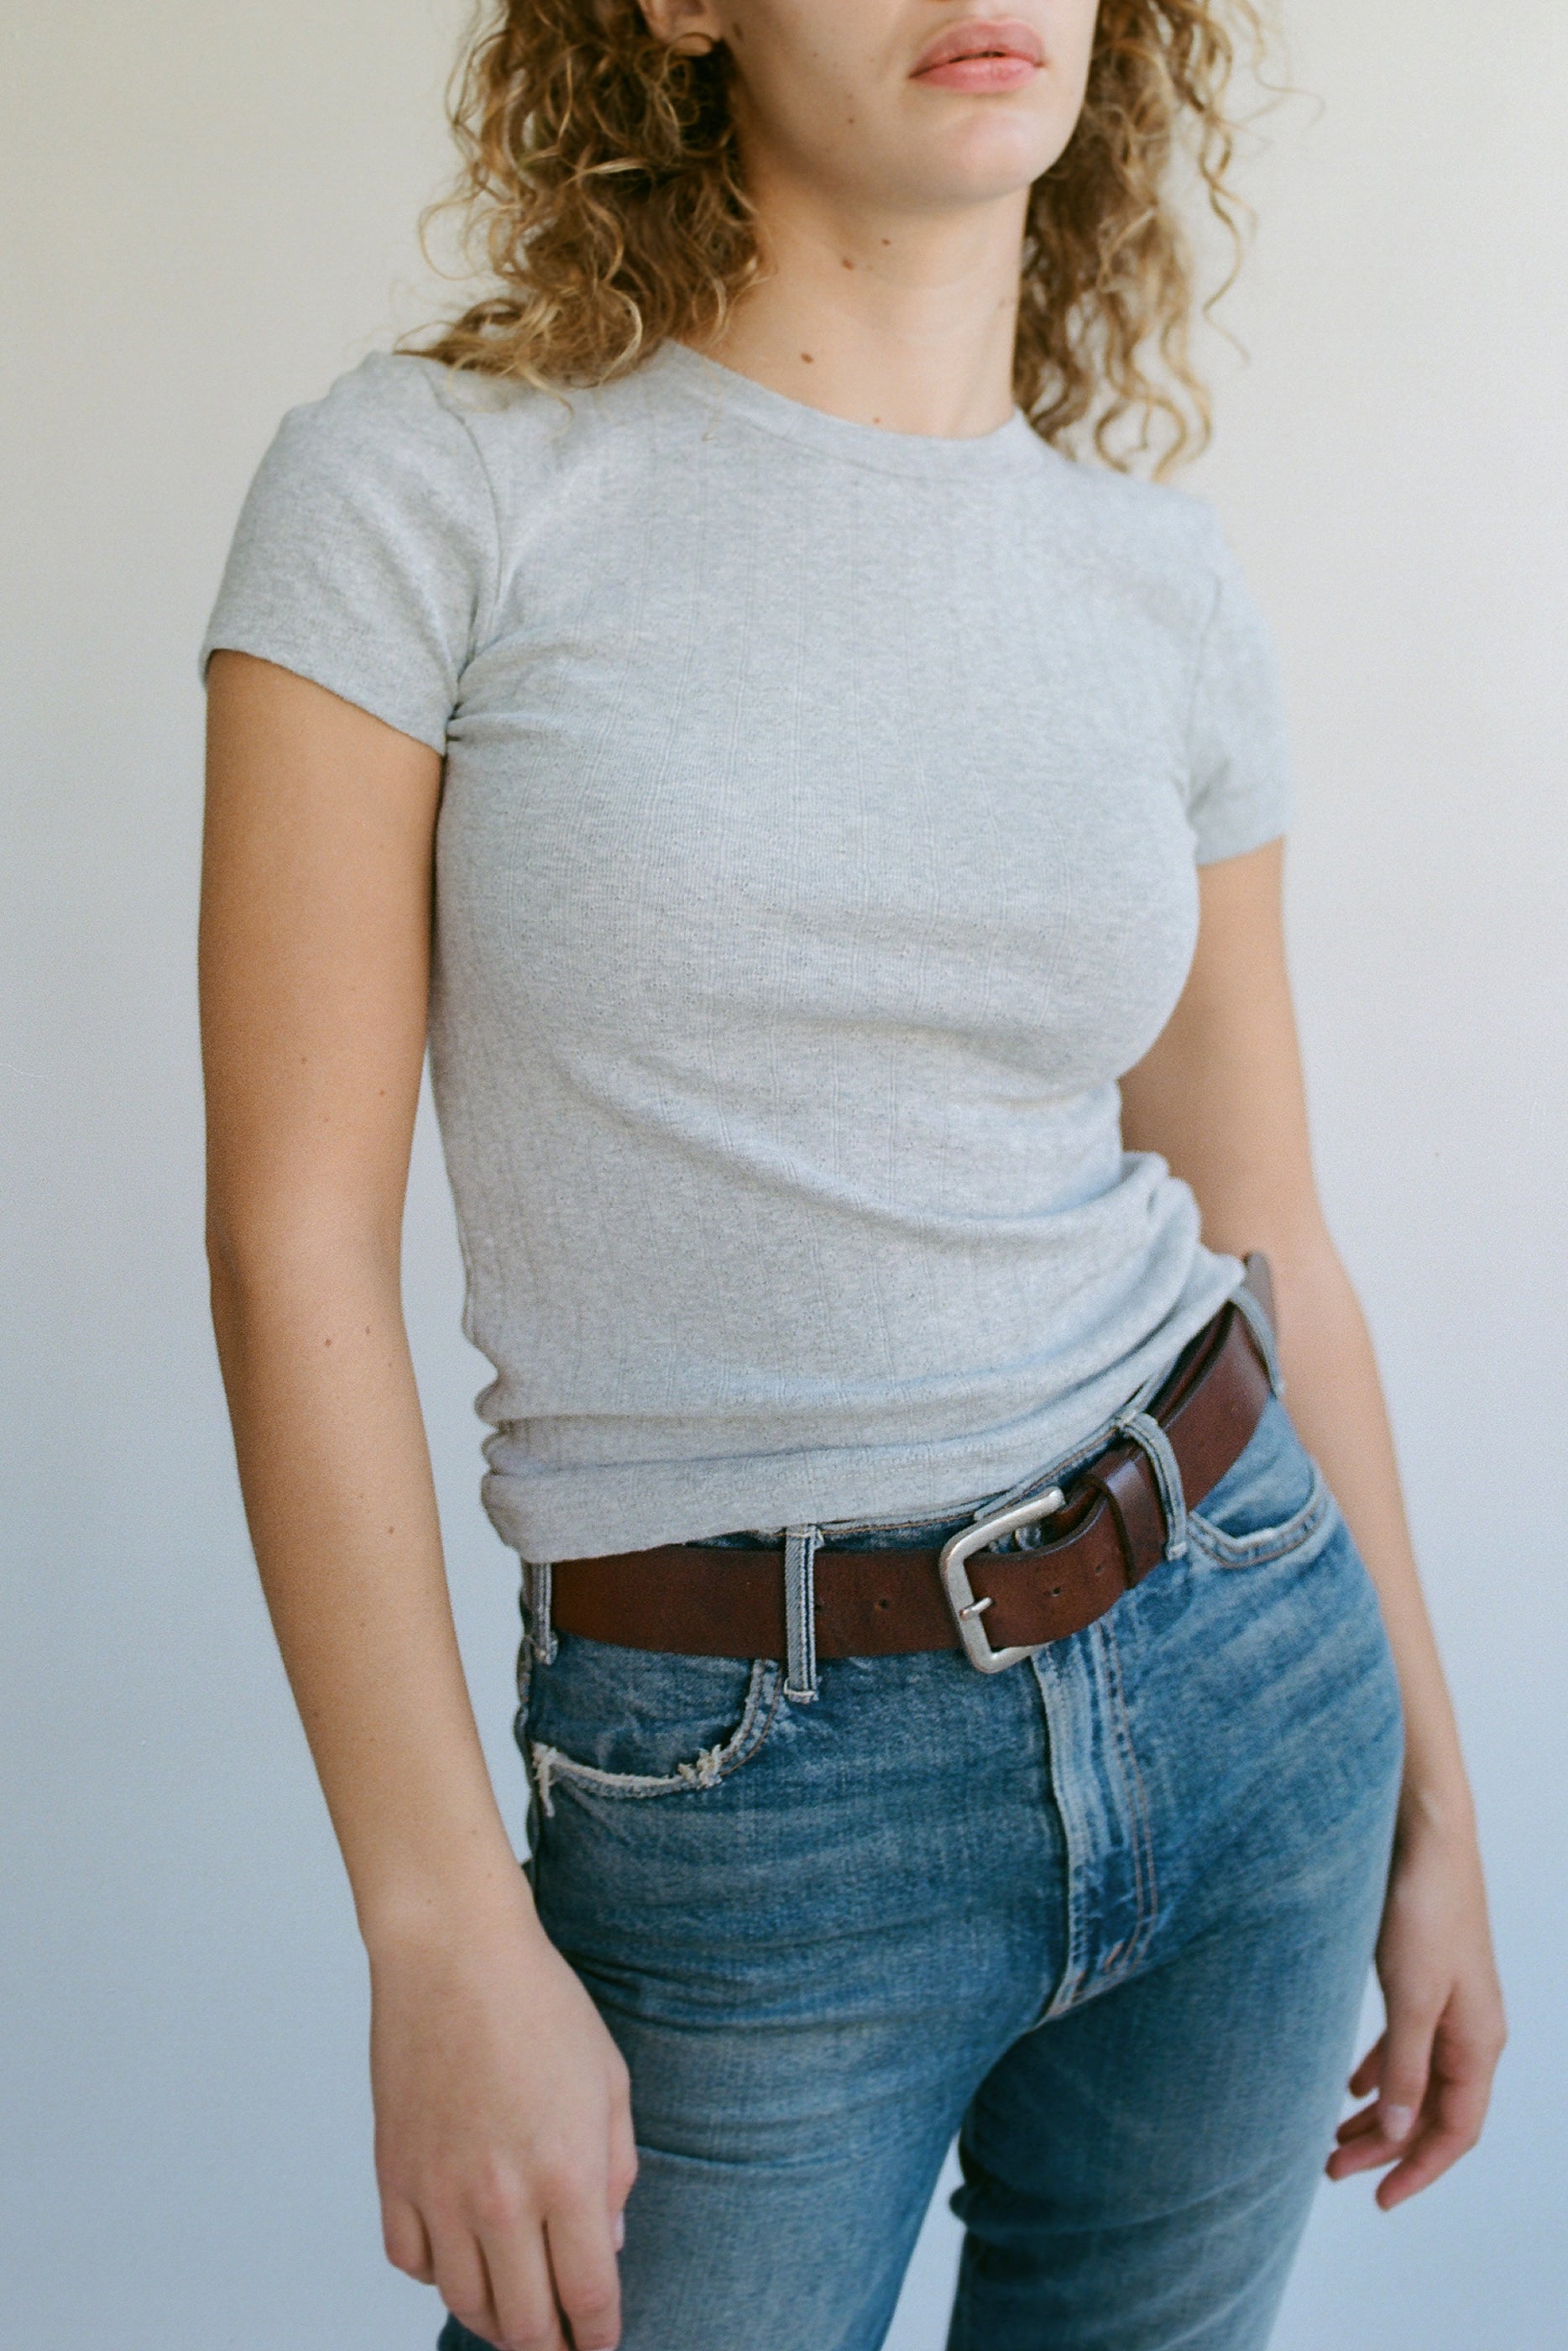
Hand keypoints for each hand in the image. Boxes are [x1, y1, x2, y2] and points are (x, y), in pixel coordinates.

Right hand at [370, 1890, 636, 2349]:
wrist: (453, 1953)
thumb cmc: (539, 2003)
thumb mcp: (608, 2081)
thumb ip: (615, 2171)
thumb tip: (608, 2244)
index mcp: (567, 2174)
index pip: (587, 2295)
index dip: (598, 2335)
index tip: (600, 2344)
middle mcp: (501, 2198)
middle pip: (523, 2322)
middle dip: (549, 2346)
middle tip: (562, 2343)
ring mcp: (440, 2192)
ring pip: (465, 2302)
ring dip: (495, 2319)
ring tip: (516, 2311)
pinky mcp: (394, 2176)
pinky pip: (411, 2261)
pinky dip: (438, 2272)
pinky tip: (460, 2254)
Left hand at [1326, 1793, 1504, 2208]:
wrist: (1424, 1835)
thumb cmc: (1425, 1908)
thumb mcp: (1412, 1996)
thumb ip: (1405, 2066)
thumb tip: (1396, 2133)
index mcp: (1478, 2042)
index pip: (1454, 2130)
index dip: (1418, 2171)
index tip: (1378, 2199)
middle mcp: (1469, 2030)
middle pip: (1431, 2111)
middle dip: (1385, 2147)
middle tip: (1331, 2169)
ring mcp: (1448, 2004)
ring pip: (1413, 2079)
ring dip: (1376, 2114)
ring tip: (1331, 2139)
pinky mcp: (1423, 1979)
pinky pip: (1404, 2044)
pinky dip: (1377, 2070)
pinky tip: (1348, 2086)